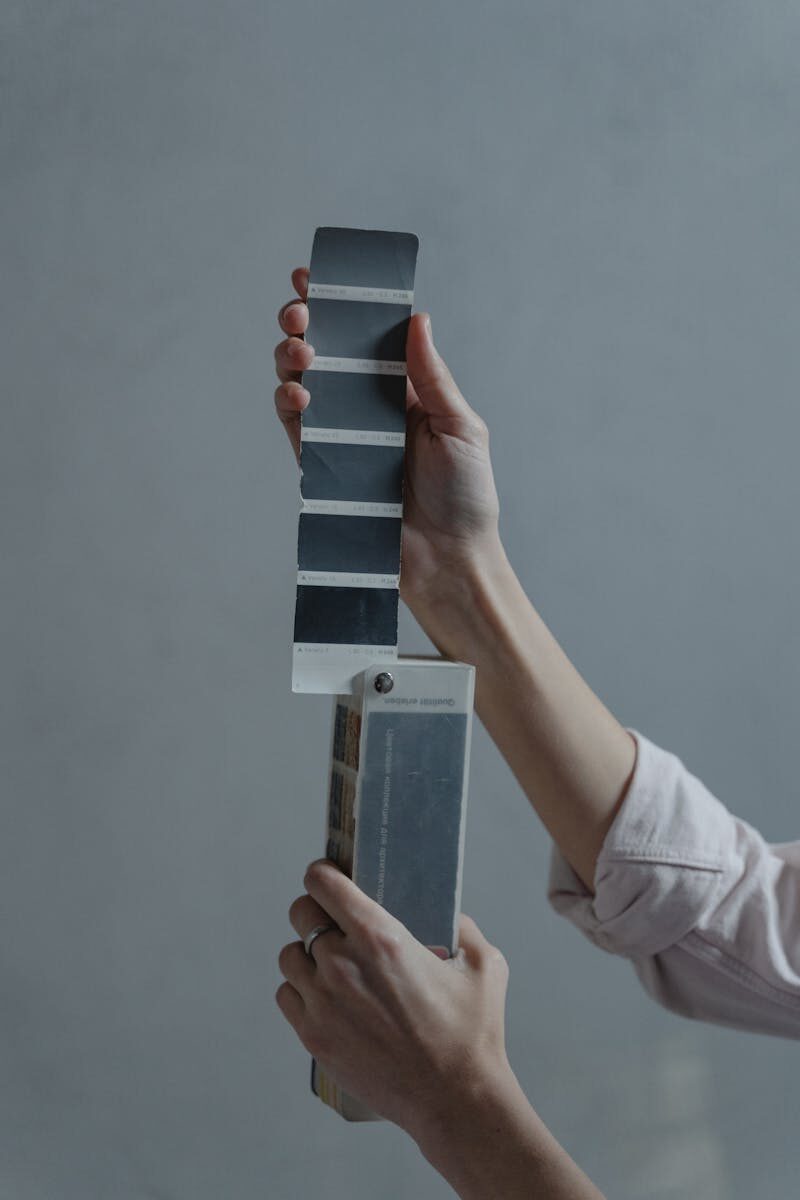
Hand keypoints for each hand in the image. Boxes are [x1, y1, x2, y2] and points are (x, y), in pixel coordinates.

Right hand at [274, 269, 503, 640]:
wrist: (449, 562)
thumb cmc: (467, 498)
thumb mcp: (461, 427)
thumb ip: (432, 376)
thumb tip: (416, 319)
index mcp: (404, 391)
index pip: (365, 337)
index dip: (339, 304)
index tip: (315, 275)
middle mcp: (369, 409)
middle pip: (324, 351)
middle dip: (304, 321)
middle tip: (301, 311)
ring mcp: (343, 438)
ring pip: (301, 382)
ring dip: (291, 356)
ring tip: (303, 351)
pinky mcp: (324, 469)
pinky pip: (295, 428)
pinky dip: (289, 403)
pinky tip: (302, 394)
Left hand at [275, 858, 512, 1136]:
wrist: (456, 1101)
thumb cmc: (472, 1034)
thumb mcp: (484, 965)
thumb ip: (464, 928)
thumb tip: (450, 916)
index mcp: (380, 937)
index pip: (322, 883)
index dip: (323, 874)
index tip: (330, 877)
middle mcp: (343, 964)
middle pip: (301, 913)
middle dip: (316, 911)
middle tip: (335, 923)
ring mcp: (323, 1002)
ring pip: (289, 956)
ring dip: (306, 954)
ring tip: (329, 963)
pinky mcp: (314, 1037)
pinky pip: (287, 995)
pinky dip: (300, 990)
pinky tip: (322, 995)